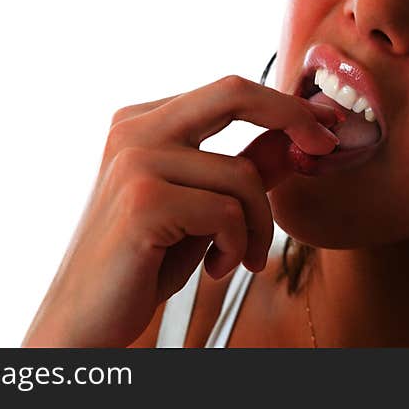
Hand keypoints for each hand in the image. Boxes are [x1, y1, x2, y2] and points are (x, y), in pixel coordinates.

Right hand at [22, 75, 338, 346]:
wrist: (84, 317)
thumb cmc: (143, 262)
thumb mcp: (203, 209)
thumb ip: (243, 169)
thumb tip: (294, 140)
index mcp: (143, 122)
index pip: (228, 91)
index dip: (284, 106)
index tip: (324, 126)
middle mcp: (134, 130)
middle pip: (234, 93)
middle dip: (292, 115)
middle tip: (324, 147)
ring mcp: (135, 162)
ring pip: (242, 175)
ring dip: (258, 226)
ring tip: (238, 257)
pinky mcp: (143, 202)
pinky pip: (227, 214)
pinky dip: (236, 246)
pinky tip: (215, 268)